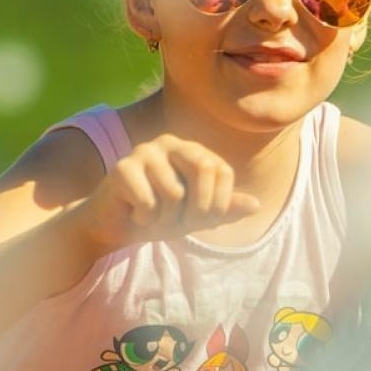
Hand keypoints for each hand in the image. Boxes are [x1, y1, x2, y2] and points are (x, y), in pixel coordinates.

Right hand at [80, 134, 259, 251]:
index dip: (217, 204)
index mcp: (192, 150)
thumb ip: (225, 209)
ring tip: (152, 217)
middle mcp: (170, 142)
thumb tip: (256, 204)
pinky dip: (145, 219)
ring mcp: (144, 151)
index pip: (223, 171)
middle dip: (196, 209)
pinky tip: (135, 214)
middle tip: (178, 223)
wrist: (114, 228)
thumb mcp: (196, 216)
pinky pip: (148, 201)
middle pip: (204, 169)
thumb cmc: (158, 217)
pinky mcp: (122, 167)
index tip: (198, 220)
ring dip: (166, 219)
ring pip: (174, 193)